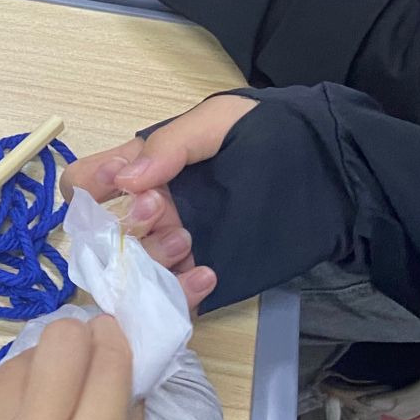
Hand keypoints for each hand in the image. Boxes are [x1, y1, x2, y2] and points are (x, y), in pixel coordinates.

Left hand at [0, 314, 146, 419]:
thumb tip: (125, 368)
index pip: (108, 361)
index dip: (114, 338)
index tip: (111, 334)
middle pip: (59, 341)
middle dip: (77, 339)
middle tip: (81, 357)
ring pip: (17, 361)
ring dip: (38, 368)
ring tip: (45, 393)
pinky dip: (7, 400)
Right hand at [63, 94, 262, 304]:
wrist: (332, 172)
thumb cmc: (274, 133)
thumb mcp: (219, 121)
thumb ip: (170, 144)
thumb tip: (124, 180)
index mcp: (146, 165)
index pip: (86, 182)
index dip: (90, 189)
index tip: (122, 186)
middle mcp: (153, 208)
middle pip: (105, 233)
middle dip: (126, 225)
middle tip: (163, 211)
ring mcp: (177, 243)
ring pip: (135, 270)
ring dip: (152, 258)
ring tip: (188, 239)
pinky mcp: (204, 273)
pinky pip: (174, 298)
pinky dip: (181, 294)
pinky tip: (207, 274)